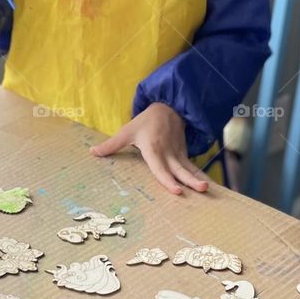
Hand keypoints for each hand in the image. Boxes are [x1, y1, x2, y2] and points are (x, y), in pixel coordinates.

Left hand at [89, 102, 209, 195]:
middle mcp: (168, 152)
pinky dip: (199, 176)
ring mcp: (178, 153)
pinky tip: (206, 186)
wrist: (168, 107)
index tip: (177, 190)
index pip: (160, 168)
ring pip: (188, 168)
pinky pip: (191, 167)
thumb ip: (111, 145)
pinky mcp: (184, 153)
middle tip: (201, 190)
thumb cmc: (145, 122)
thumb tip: (92, 152)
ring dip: (197, 179)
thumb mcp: (126, 131)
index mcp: (153, 148)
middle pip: (178, 169)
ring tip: (207, 189)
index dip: (168, 180)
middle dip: (189, 180)